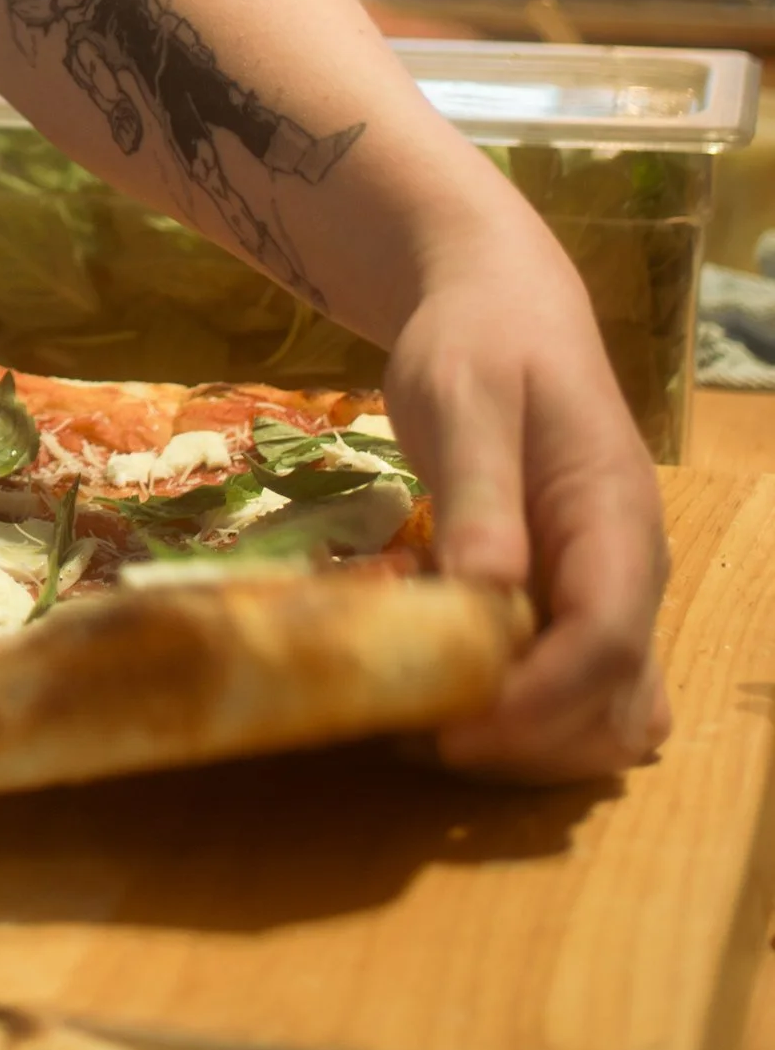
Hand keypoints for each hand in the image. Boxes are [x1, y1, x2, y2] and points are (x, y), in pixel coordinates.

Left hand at [382, 209, 670, 780]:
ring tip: (426, 719)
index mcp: (614, 519)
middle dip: (530, 739)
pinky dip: (521, 715)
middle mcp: (629, 570)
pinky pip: (574, 689)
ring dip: (530, 742)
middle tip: (420, 731)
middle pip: (615, 703)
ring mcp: (606, 590)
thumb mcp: (464, 396)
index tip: (456, 730)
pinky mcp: (571, 598)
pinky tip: (442, 684)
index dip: (539, 702)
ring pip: (606, 714)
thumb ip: (478, 489)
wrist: (499, 306)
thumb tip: (486, 590)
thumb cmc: (479, 341)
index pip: (607, 641)